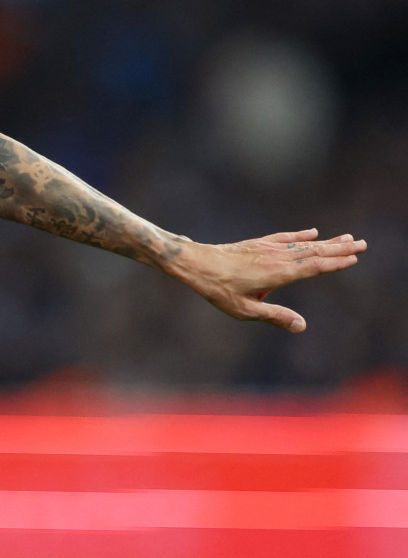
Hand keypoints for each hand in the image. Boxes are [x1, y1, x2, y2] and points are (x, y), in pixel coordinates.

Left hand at [176, 229, 365, 331]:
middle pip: (314, 251)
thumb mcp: (245, 310)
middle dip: (339, 249)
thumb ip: (275, 317)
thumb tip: (302, 326)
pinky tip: (311, 232)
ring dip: (325, 241)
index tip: (354, 258)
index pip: (313, 266)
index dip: (335, 263)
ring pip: (302, 243)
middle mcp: (276, 257)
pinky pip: (283, 237)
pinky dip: (299, 235)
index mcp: (278, 274)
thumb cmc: (217, 289)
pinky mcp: (257, 243)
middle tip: (362, 243)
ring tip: (346, 237)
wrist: (195, 263)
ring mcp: (267, 248)